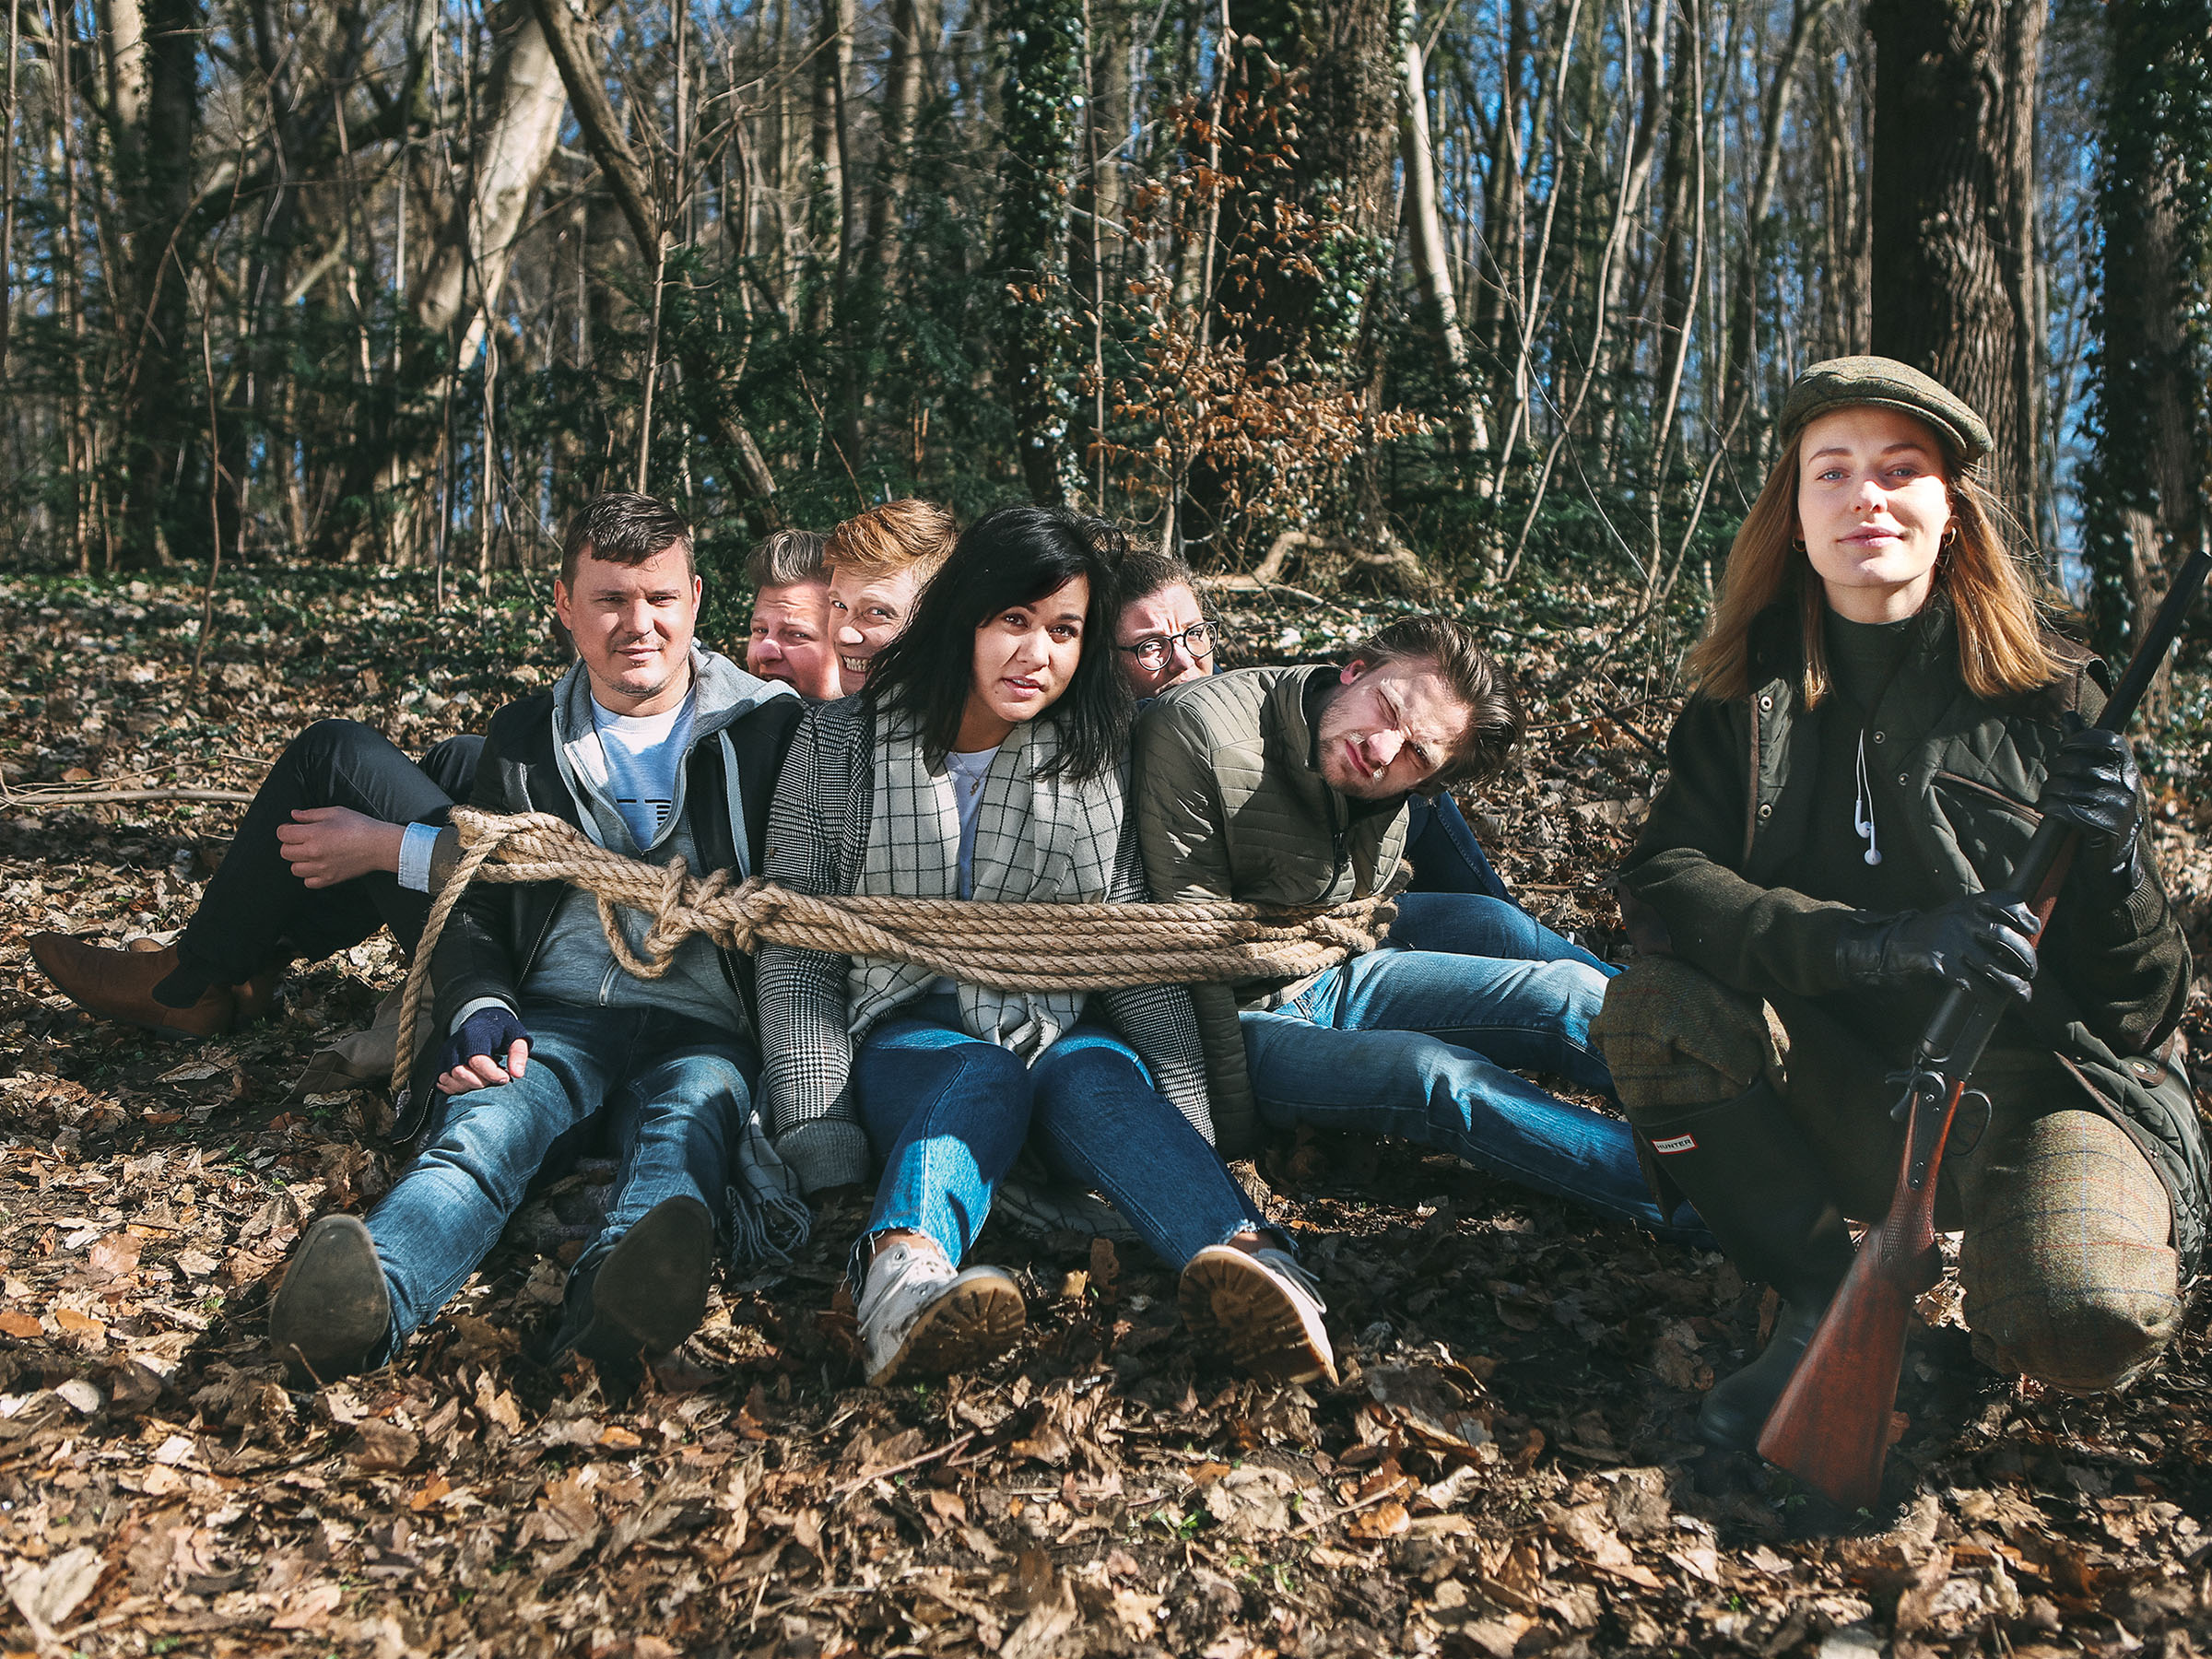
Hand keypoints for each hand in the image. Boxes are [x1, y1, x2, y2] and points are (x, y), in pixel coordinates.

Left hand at [278, 807, 405, 887]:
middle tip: (301, 839)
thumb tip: (294, 815)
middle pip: (285, 852)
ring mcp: (321, 868)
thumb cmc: (360, 827)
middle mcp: (313, 853)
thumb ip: (311, 814)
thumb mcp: (335, 812)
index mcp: (313, 834)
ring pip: (294, 869)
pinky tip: (317, 866)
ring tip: (310, 854)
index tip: (291, 828)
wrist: (379, 846)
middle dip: (290, 844)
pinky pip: (308, 882)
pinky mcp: (330, 879)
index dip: (285, 829)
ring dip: (299, 860)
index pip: (282, 834)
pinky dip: (309, 876)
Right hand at [437, 1006, 530, 1094]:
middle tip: (493, 1079)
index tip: (505, 1077)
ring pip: (449, 1079)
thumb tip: (517, 1074)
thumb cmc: (501, 1030)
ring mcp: (446, 1053)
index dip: (492, 1074)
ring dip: (467, 1086)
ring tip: (483, 1080)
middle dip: (480, 1082)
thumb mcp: (516, 1036)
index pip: (478, 1061)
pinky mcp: (442, 1061)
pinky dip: (456, 1088)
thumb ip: (518, 1054)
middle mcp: (456, 1044)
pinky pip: (442, 1082)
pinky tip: (471, 1083)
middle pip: (460, 1073)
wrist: (483, 1019)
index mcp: (475, 1036)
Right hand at [1836, 891, 2040, 1001]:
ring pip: (1993, 965)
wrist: (1895, 943)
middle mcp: (1961, 919)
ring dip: (2013, 983)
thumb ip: (1987, 918)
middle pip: (2004, 938)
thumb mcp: (1959, 914)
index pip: (2003, 901)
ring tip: (2024, 993)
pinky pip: (1973, 982)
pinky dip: (1988, 993)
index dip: (2023, 914)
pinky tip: (1993, 997)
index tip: (2033, 927)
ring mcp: (1950, 941)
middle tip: (2031, 971)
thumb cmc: (1937, 932)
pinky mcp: (1941, 963)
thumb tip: (2027, 935)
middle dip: (2026, 957)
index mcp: (1968, 905)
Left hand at [2039, 715, 2145, 886]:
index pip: (2107, 740)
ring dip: (2050, 791)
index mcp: (2127, 767)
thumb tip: (2068, 716)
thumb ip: (2083, 745)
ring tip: (2048, 796)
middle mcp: (2127, 784)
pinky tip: (2047, 808)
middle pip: (2078, 765)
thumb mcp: (2097, 774)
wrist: (2114, 850)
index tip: (2064, 748)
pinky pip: (2067, 810)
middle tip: (2053, 780)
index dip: (2080, 740)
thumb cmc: (2100, 804)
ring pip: (2068, 787)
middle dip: (2057, 770)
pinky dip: (2050, 807)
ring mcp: (2118, 806)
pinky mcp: (2105, 827)